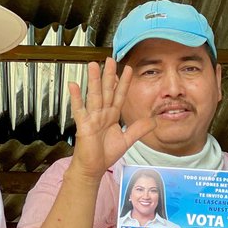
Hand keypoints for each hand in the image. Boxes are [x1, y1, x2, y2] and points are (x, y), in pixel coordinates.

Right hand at [67, 58, 154, 180]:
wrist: (93, 168)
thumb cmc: (105, 154)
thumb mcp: (127, 140)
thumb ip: (139, 129)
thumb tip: (154, 120)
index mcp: (112, 116)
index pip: (119, 95)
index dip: (124, 83)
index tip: (128, 69)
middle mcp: (101, 114)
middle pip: (107, 91)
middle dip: (109, 75)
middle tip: (110, 59)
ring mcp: (91, 118)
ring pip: (94, 95)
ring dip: (94, 80)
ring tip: (93, 65)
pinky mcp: (83, 125)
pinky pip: (79, 109)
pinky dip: (76, 97)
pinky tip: (74, 84)